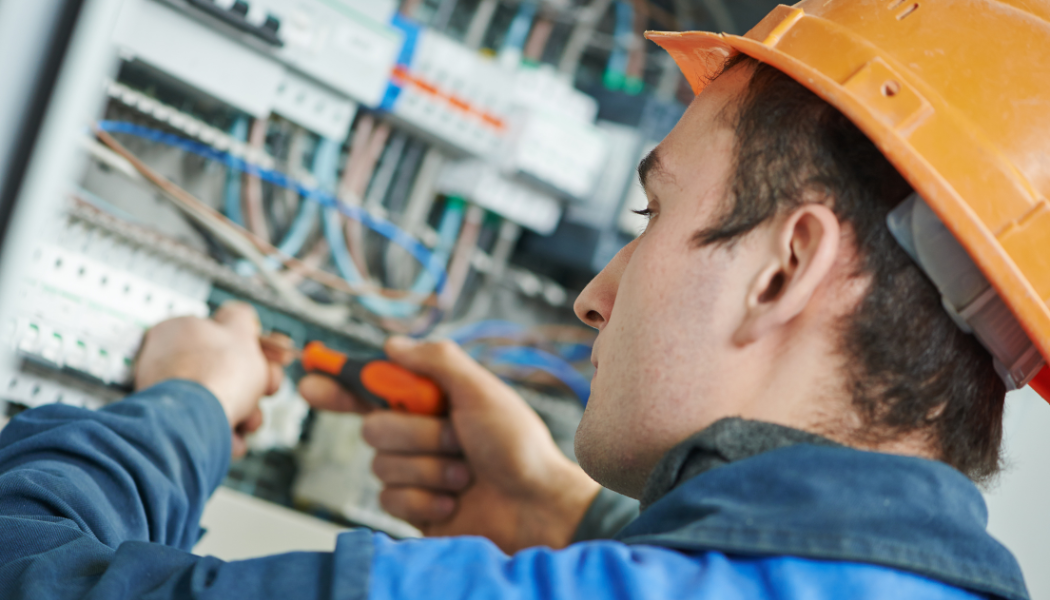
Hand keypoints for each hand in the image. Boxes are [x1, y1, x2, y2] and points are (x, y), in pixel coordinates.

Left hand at [135, 302, 288, 456]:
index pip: (220, 335)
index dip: (251, 348)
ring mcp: (166, 395)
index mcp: (177, 330)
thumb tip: (240, 314)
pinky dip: (223, 433)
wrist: (194, 424)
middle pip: (225, 371)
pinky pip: (206, 426)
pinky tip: (232, 437)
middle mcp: (165, 361)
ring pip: (220, 401)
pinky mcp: (170, 426)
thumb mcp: (239, 331)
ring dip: (244, 413)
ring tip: (248, 420)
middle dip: (253, 386)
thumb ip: (240, 317)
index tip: (269, 360)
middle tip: (266, 390)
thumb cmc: (214, 375)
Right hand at [299, 337, 600, 552]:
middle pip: (373, 426)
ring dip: (429, 469)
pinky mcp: (414, 508)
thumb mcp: (481, 391)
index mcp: (432, 400)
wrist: (535, 507)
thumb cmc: (518, 447)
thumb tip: (392, 345)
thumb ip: (437, 361)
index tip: (310, 379)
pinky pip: (391, 499)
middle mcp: (419, 433)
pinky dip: (426, 500)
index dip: (339, 382)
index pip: (373, 387)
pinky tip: (455, 501)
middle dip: (416, 434)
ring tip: (465, 474)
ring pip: (381, 466)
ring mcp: (415, 472)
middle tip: (457, 438)